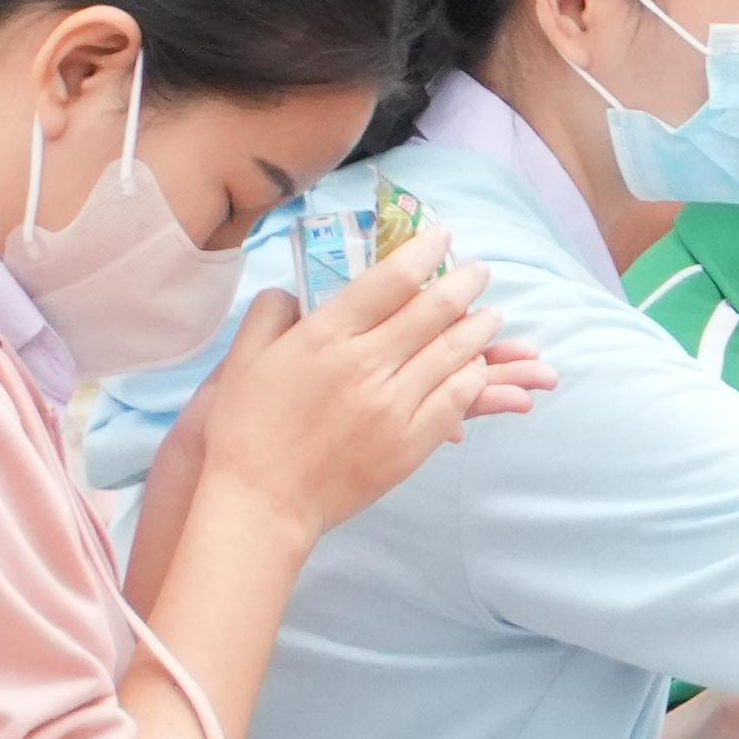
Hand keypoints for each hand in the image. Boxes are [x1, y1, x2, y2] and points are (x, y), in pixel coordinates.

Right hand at [174, 247, 515, 543]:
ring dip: (479, 328)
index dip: (423, 252)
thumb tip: (295, 290)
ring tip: (492, 314)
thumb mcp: (245, 358)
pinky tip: (478, 365)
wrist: (261, 502)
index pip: (389, 280)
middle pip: (432, 311)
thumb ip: (271, 313)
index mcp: (324, 336)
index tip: (443, 237)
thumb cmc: (246, 428)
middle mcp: (365, 365)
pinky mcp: (409, 444)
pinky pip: (456, 400)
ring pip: (452, 353)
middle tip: (480, 271)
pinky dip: (474, 377)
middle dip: (465, 284)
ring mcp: (392, 406)